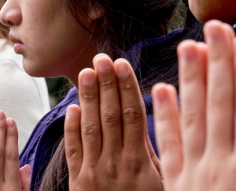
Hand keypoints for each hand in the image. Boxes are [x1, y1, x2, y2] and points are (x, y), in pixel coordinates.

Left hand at [65, 55, 162, 190]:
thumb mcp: (163, 185)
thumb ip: (157, 155)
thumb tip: (164, 122)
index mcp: (140, 163)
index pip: (132, 115)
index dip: (126, 87)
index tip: (122, 64)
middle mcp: (116, 164)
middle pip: (110, 116)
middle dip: (106, 84)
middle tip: (100, 58)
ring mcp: (95, 173)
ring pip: (91, 128)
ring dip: (88, 98)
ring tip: (85, 72)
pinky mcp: (78, 184)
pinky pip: (74, 152)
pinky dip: (72, 129)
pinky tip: (72, 109)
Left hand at [153, 21, 235, 190]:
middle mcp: (225, 166)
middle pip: (223, 103)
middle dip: (221, 62)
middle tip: (216, 26)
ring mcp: (197, 174)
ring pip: (195, 117)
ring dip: (192, 78)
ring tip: (188, 44)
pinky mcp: (176, 185)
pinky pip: (169, 146)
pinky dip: (165, 117)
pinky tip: (162, 88)